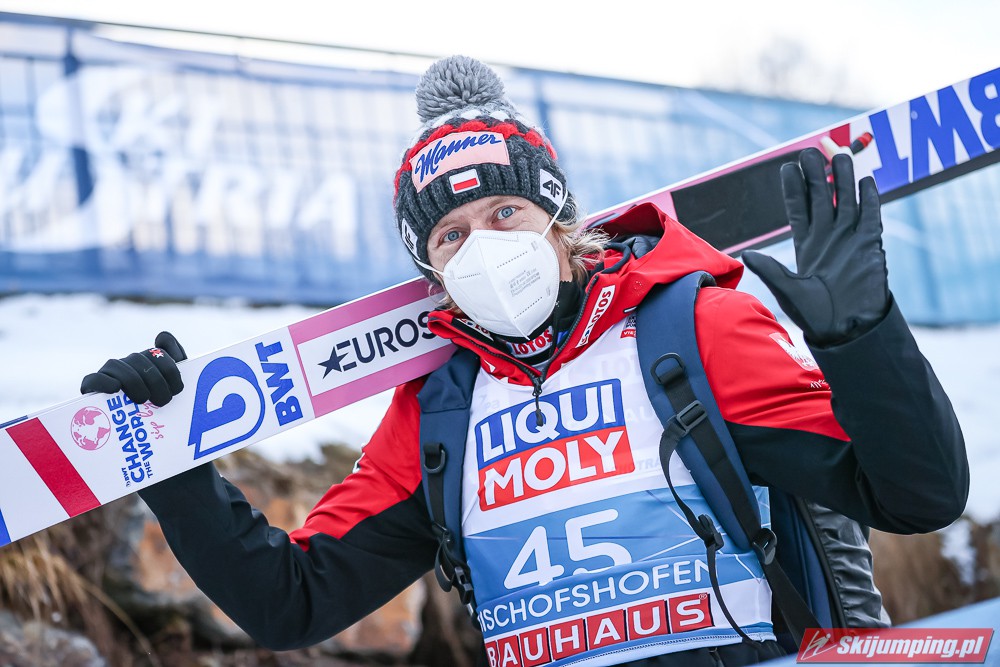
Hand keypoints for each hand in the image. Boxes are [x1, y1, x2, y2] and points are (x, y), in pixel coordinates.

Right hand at [81, 331, 186, 405]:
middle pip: (140, 360)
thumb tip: (162, 335)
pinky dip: (104, 382)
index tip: (177, 389)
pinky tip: (115, 388)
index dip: (170, 370)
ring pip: (118, 366)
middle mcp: (128, 363)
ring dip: (133, 382)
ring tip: (142, 400)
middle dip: (155, 381)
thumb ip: (176, 359)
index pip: (159, 353)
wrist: (128, 429)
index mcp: (147, 360)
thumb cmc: (154, 404)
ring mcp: (110, 373)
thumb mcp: (170, 385)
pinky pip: (93, 379)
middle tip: (162, 401)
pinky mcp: (92, 386)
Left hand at [742, 148, 889, 346]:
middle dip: (816, 176)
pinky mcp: (870, 246)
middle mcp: (827, 237)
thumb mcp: (786, 289)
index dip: (794, 188)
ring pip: (846, 201)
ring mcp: (849, 239)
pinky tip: (865, 180)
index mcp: (805, 244)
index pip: (799, 209)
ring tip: (839, 156)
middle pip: (822, 198)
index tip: (786, 167)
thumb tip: (746, 253)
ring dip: (843, 180)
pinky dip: (868, 199)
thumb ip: (770, 269)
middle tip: (810, 152)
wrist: (846, 329)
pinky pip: (870, 216)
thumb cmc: (814, 314)